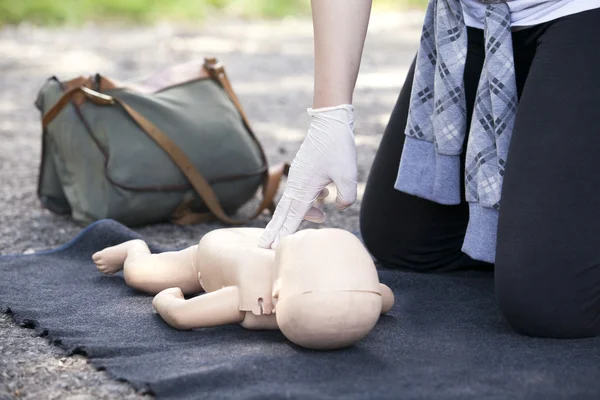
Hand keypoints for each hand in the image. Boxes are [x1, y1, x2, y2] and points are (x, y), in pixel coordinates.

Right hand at [259, 104, 356, 248]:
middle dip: (275, 231)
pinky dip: (310, 199)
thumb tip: (340, 207)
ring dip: (304, 213)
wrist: (329, 121)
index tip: (272, 247)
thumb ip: (346, 198)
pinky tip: (324, 195)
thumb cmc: (338, 147)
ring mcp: (298, 177)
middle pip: (283, 213)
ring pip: (294, 203)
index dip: (284, 234)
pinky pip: (301, 192)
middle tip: (264, 246)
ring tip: (322, 216)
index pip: (293, 217)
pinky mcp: (303, 172)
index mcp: (304, 188)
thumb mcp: (349, 175)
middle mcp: (297, 184)